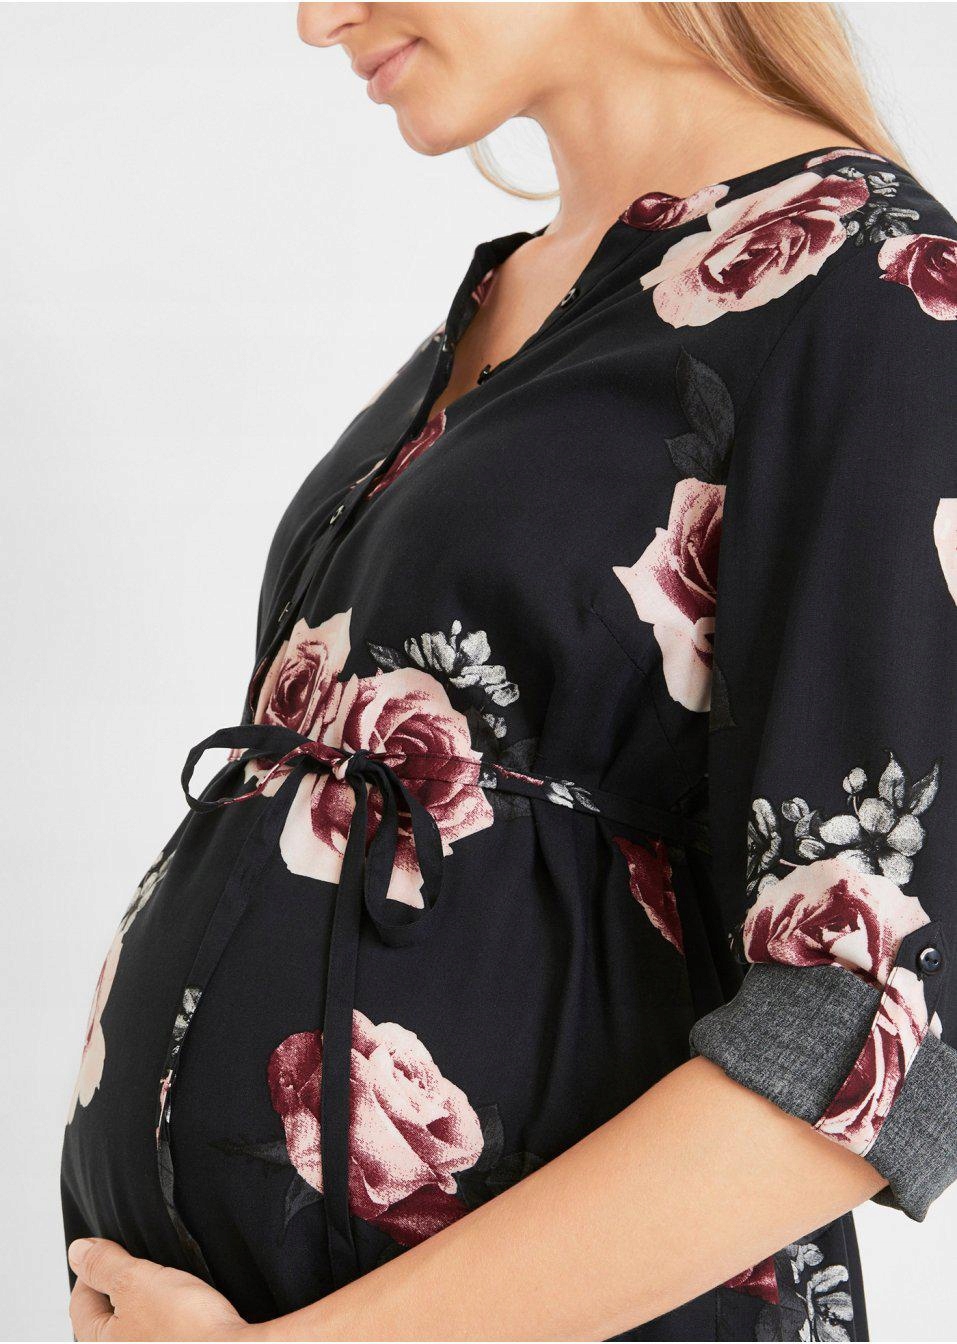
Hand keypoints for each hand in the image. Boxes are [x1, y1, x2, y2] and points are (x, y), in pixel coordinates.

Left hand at [68, 1238, 247, 1341]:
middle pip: (109, 1318)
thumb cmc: (189, 1332)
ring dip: (151, 1302)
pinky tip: (189, 1306)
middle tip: (141, 1264)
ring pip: (139, 1324)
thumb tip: (78, 1252)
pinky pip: (166, 1331)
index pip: (81, 1304)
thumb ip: (105, 1265)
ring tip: (169, 1284)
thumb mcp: (138, 1283)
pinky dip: (172, 1317)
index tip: (106, 1249)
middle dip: (122, 1287)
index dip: (92, 1269)